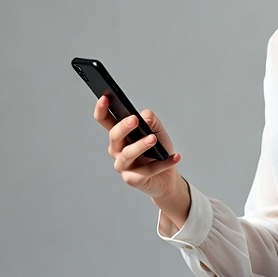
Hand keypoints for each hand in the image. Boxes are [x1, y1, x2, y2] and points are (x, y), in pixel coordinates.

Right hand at [94, 97, 189, 226]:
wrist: (169, 176)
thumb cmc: (159, 151)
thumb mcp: (158, 131)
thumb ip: (152, 121)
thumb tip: (145, 117)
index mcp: (120, 135)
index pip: (105, 120)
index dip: (102, 109)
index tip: (105, 97)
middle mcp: (117, 149)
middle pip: (114, 136)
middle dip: (123, 127)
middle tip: (134, 119)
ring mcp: (123, 165)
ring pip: (127, 154)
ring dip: (141, 145)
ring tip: (153, 139)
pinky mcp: (132, 179)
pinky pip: (146, 170)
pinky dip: (163, 164)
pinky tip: (175, 157)